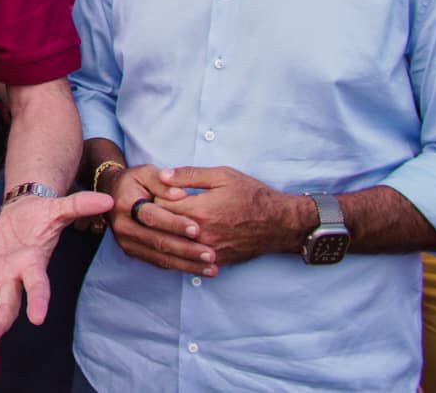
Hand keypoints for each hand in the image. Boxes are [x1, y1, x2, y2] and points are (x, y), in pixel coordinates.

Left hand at [0, 191, 110, 348]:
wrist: (22, 216)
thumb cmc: (42, 217)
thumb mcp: (59, 209)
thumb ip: (79, 206)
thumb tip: (108, 198)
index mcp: (33, 265)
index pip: (38, 286)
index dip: (38, 300)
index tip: (38, 319)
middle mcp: (12, 277)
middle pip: (5, 305)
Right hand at [99, 164, 215, 276]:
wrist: (111, 193)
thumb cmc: (134, 181)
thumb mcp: (146, 172)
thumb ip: (163, 182)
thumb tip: (181, 194)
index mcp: (126, 204)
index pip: (152, 217)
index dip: (175, 224)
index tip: (197, 229)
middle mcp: (123, 226)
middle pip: (157, 242)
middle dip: (186, 250)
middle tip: (210, 254)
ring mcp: (127, 242)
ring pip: (159, 257)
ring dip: (187, 264)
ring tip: (211, 268)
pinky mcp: (132, 252)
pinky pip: (158, 262)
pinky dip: (179, 267)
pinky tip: (198, 269)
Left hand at [152, 166, 308, 266]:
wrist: (280, 223)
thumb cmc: (252, 195)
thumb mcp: (222, 176)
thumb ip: (189, 175)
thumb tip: (162, 174)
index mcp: (200, 210)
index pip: (159, 206)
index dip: (155, 196)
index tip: (158, 191)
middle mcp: (201, 233)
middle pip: (162, 227)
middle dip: (157, 216)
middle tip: (159, 206)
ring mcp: (208, 250)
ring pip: (173, 244)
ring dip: (167, 233)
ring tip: (169, 221)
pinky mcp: (215, 260)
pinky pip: (188, 257)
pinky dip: (181, 247)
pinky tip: (182, 237)